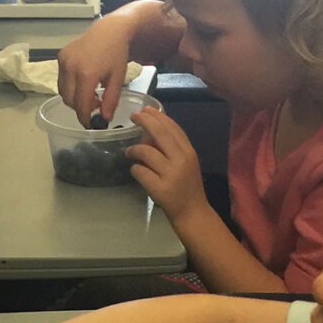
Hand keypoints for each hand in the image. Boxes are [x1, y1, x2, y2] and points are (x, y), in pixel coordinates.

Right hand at [57, 15, 132, 126]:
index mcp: (86, 74)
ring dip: (74, 98)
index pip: (80, 104)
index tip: (89, 124)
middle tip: (95, 105)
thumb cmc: (116, 53)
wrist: (109, 30)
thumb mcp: (117, 78)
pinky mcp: (61, 56)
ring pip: (63, 91)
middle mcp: (71, 67)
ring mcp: (63, 61)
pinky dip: (70, 86)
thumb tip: (105, 118)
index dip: (84, 117)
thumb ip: (110, 100)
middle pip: (69, 100)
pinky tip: (84, 82)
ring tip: (90, 93)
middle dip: (80, 108)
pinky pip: (61, 79)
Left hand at [126, 107, 210, 225]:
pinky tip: (135, 170)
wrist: (193, 213)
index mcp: (189, 152)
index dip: (158, 116)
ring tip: (129, 152)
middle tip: (133, 117)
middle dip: (145, 121)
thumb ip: (171, 149)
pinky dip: (134, 169)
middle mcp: (182, 160)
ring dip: (134, 150)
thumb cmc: (187, 187)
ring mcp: (171, 175)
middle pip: (160, 133)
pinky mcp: (160, 188)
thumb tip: (148, 135)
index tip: (146, 109)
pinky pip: (140, 172)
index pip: (173, 128)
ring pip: (146, 152)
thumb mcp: (185, 164)